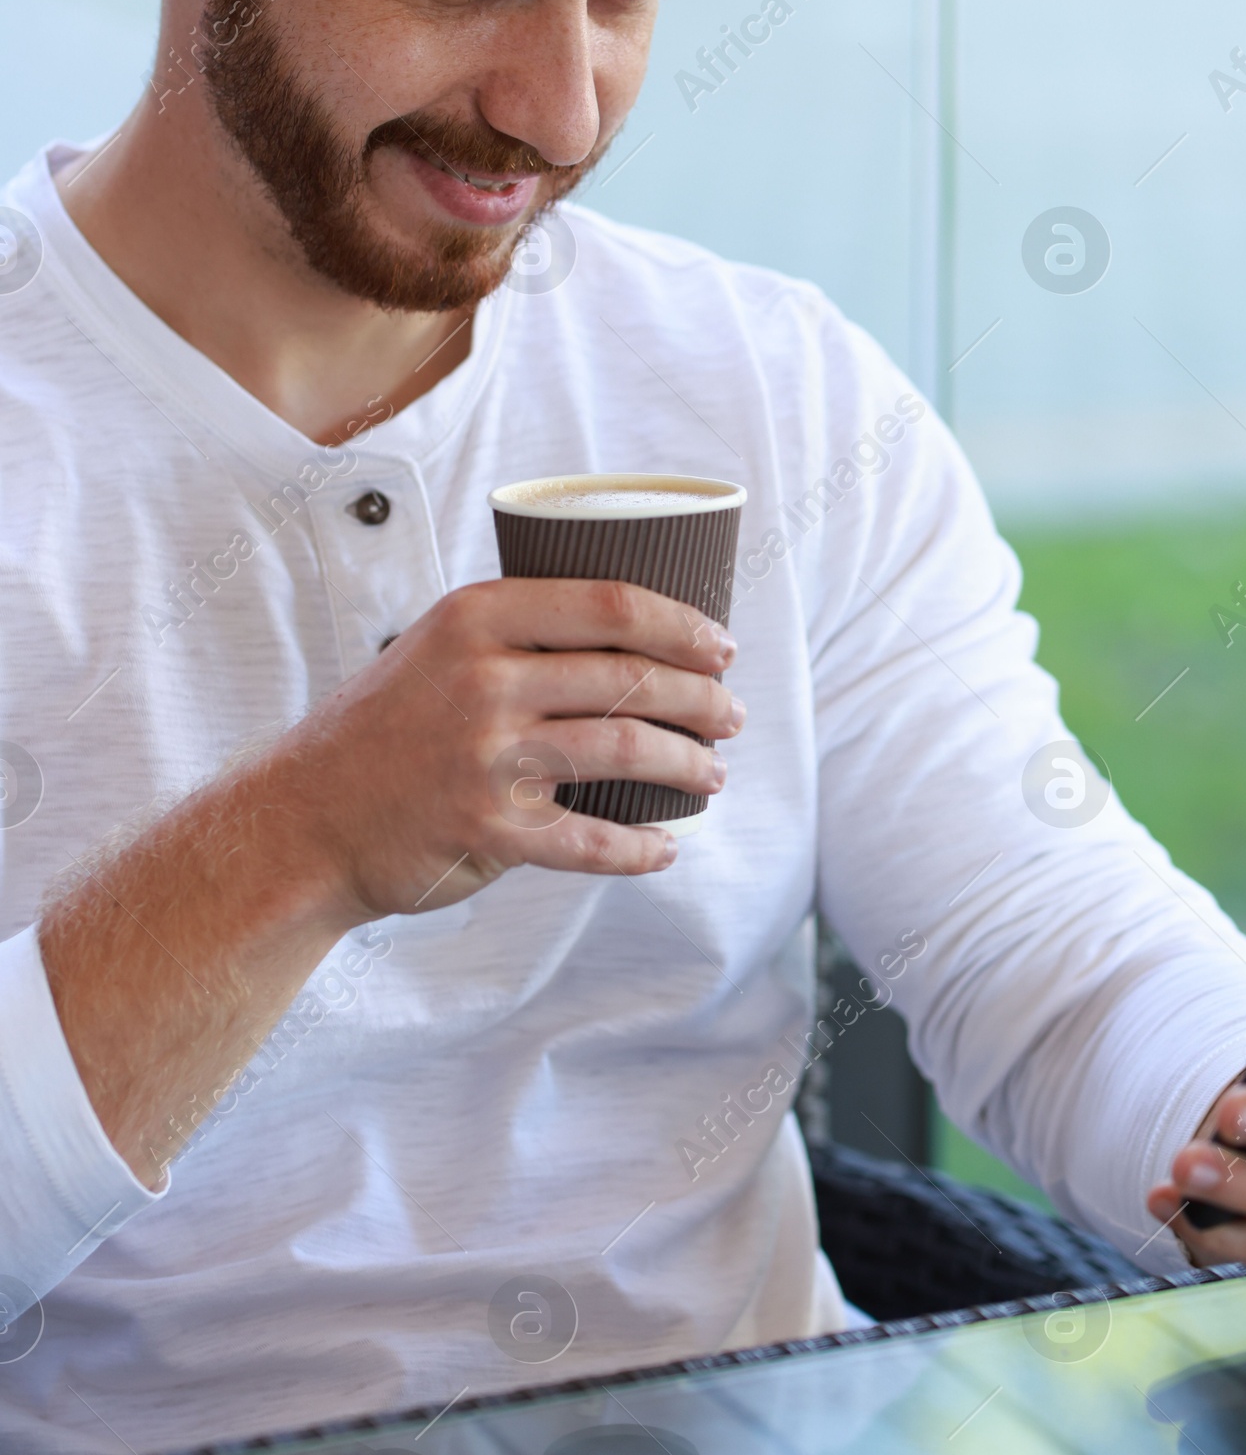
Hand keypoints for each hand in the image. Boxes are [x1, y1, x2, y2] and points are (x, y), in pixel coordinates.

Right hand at [278, 576, 744, 922]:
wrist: (305, 817)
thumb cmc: (387, 729)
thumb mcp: (437, 649)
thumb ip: (516, 635)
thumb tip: (635, 637)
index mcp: (477, 618)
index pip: (609, 605)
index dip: (681, 626)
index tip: (721, 646)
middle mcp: (483, 679)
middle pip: (630, 678)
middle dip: (701, 699)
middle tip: (731, 716)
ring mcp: (484, 756)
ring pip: (625, 751)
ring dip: (688, 765)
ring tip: (713, 773)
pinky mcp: (485, 828)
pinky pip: (589, 840)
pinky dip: (638, 848)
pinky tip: (664, 848)